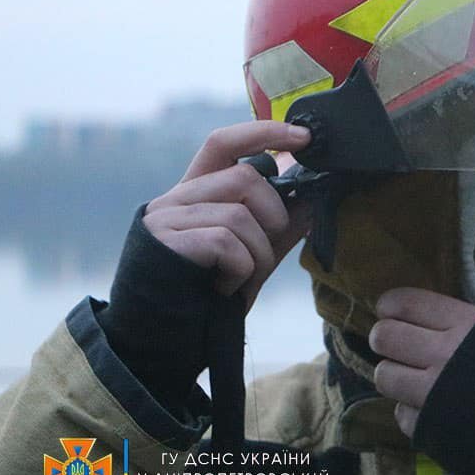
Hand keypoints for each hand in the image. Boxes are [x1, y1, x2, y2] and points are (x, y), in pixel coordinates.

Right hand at [143, 121, 311, 309]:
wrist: (163, 343)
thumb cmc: (208, 297)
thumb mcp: (253, 255)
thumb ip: (278, 226)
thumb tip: (311, 199)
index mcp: (195, 193)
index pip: (225, 143)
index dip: (264, 132)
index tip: (303, 137)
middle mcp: (176, 198)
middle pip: (245, 177)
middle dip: (273, 216)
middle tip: (265, 251)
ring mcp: (165, 218)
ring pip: (240, 214)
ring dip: (258, 254)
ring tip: (240, 279)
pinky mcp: (164, 242)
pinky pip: (227, 243)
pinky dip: (240, 270)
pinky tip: (222, 288)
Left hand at [368, 287, 474, 435]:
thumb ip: (471, 330)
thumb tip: (436, 324)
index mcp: (469, 324)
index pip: (407, 302)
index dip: (391, 306)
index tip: (392, 313)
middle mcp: (445, 354)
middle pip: (384, 336)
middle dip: (385, 341)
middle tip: (399, 349)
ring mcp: (433, 394)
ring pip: (384, 375)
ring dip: (394, 377)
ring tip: (413, 382)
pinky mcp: (429, 430)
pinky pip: (401, 414)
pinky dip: (411, 413)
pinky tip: (432, 414)